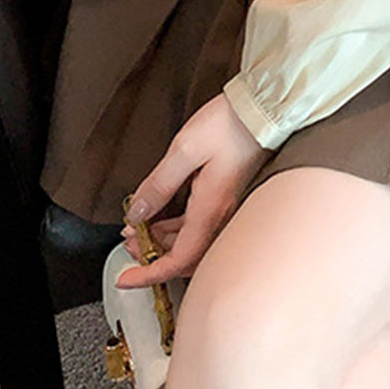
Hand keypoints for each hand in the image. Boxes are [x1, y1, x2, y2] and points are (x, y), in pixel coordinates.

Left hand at [114, 92, 270, 288]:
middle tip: (127, 246)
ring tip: (138, 230)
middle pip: (184, 257)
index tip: (126, 278)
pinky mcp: (226, 197)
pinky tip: (161, 218)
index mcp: (210, 209)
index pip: (177, 260)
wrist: (263, 111)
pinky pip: (199, 227)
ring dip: (163, 242)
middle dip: (152, 257)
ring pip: (191, 242)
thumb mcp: (184, 150)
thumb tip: (137, 213)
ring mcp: (226, 207)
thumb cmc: (229, 125)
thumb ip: (158, 184)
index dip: (149, 274)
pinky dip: (176, 229)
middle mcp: (221, 216)